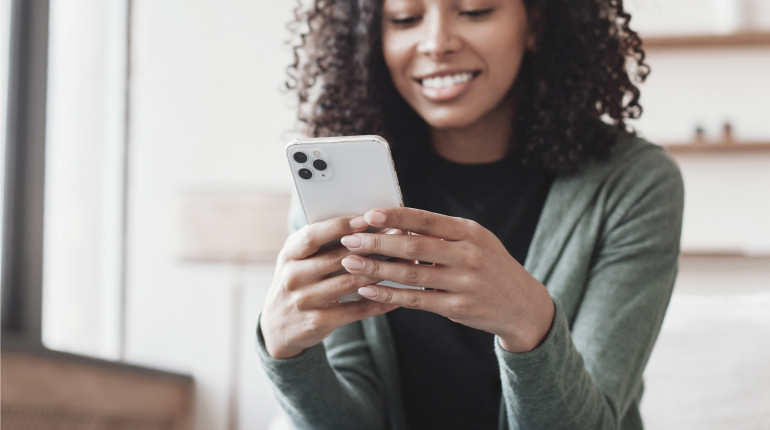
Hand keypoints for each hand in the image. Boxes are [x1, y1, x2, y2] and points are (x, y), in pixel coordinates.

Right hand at [260, 215, 398, 358]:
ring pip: (351, 282)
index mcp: (289, 255)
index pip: (313, 236)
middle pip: (338, 258)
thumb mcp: (297, 260)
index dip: (339, 226)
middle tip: (398, 235)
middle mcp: (293, 277)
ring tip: (404, 262)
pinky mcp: (318, 322)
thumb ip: (320, 244)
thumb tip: (363, 223)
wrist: (278, 327)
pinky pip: (355, 310)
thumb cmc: (298, 282)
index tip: (366, 219)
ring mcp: (305, 301)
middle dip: (372, 245)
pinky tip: (397, 297)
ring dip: (381, 271)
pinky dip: (378, 302)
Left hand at [339, 208, 554, 352]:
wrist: (521, 304)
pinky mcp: (458, 307)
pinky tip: (369, 289)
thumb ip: (440, 234)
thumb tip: (396, 225)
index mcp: (470, 232)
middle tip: (350, 240)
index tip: (369, 215)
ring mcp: (464, 283)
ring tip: (351, 264)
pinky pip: (417, 300)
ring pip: (412, 275)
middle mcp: (469, 255)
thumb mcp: (474, 242)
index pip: (427, 220)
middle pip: (415, 247)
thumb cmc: (489, 266)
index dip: (396, 217)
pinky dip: (390, 295)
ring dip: (377, 269)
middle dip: (378, 243)